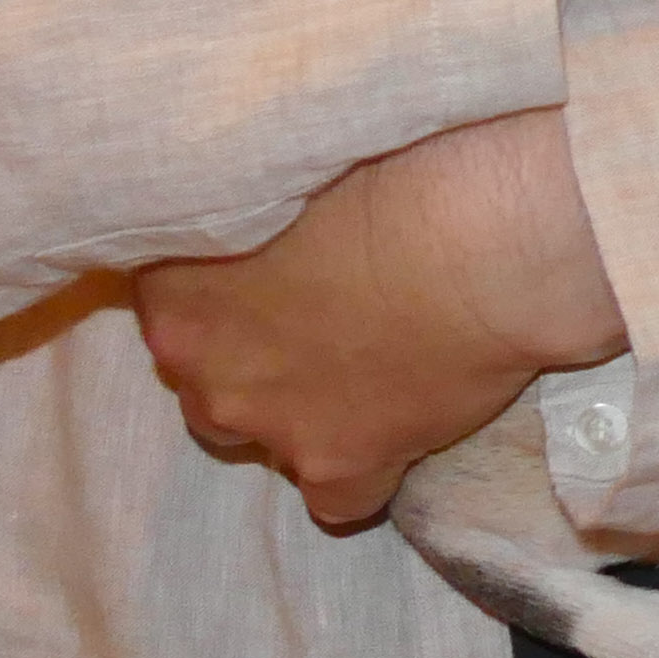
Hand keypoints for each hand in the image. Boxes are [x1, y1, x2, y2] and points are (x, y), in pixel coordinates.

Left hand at [132, 107, 628, 525]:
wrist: (490, 233)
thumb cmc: (404, 164)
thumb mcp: (297, 161)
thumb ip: (258, 201)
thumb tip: (273, 212)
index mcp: (173, 277)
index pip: (168, 299)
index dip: (230, 285)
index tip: (282, 263)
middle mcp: (202, 359)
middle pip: (210, 375)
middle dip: (259, 354)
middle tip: (333, 312)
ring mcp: (269, 419)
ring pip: (261, 438)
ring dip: (304, 412)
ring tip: (376, 365)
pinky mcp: (341, 463)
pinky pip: (339, 496)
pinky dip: (368, 468)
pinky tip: (406, 428)